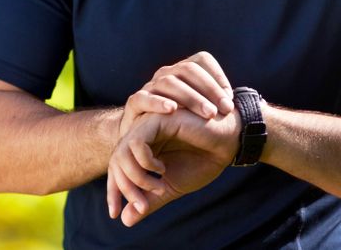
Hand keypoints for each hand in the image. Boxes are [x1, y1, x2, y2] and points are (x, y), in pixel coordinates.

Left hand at [106, 108, 239, 226]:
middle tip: (142, 206)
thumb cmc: (201, 161)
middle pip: (116, 162)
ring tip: (157, 188)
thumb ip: (149, 199)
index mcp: (141, 148)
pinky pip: (137, 142)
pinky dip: (145, 161)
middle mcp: (140, 135)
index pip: (116, 169)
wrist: (227, 145)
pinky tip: (162, 169)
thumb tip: (125, 220)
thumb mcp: (171, 186)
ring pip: (122, 152)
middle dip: (125, 188)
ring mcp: (146, 125)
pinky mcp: (157, 119)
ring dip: (136, 178)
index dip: (113, 191)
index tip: (115, 214)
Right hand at [120, 51, 234, 137]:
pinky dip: (157, 102)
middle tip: (225, 110)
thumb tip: (247, 105)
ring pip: (169, 82)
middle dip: (209, 89)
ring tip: (208, 113)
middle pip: (187, 70)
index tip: (230, 99)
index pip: (201, 61)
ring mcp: (149, 88)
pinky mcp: (135, 104)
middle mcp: (166, 75)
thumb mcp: (199, 114)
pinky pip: (143, 98)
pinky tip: (172, 110)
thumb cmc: (179, 127)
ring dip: (191, 97)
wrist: (145, 143)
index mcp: (182, 73)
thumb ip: (217, 104)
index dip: (217, 76)